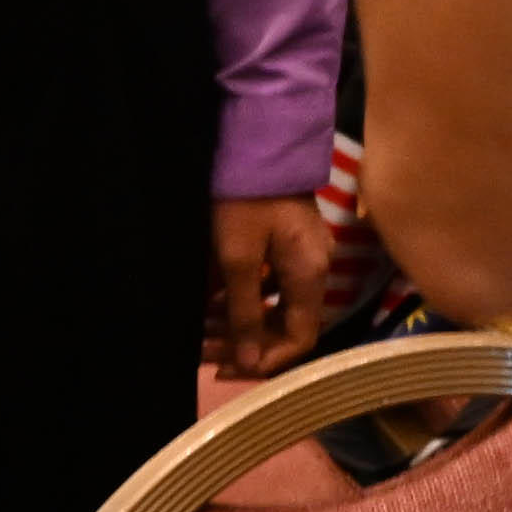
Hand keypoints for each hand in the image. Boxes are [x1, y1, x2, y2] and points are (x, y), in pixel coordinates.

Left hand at [205, 195, 334, 375]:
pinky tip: (209, 303)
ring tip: (197, 329)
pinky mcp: (288, 244)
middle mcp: (314, 270)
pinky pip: (268, 286)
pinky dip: (240, 299)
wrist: (256, 144)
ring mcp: (303, 256)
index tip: (223, 367)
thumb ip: (245, 313)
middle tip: (199, 350)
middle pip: (284, 325)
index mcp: (310, 276)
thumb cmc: (245, 203)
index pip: (299, 339)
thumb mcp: (238, 259)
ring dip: (236, 323)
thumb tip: (249, 363)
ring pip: (273, 307)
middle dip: (241, 343)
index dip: (264, 361)